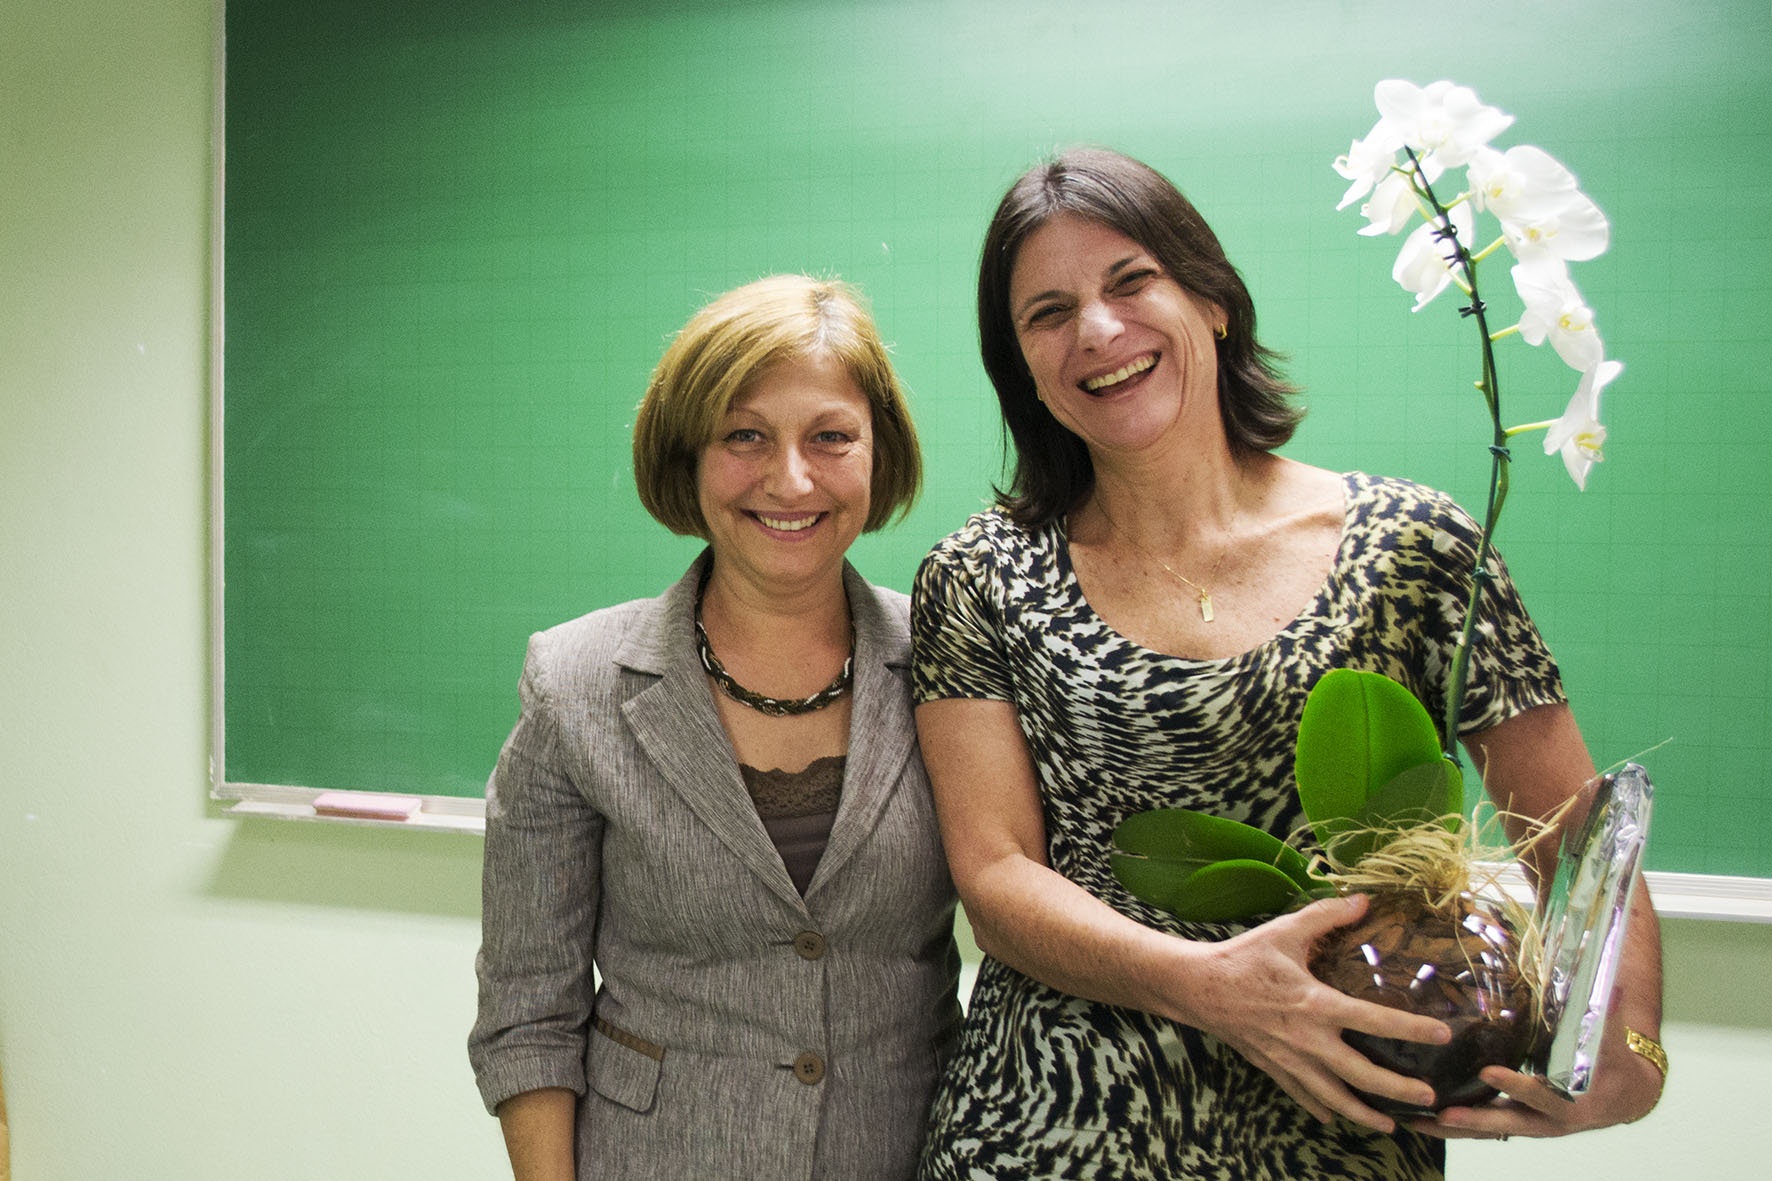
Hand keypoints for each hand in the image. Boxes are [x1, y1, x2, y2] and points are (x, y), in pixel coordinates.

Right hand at [1179, 894, 1452, 1133]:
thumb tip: (1364, 900)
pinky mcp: (1272, 1067)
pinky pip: (1302, 1095)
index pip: (1374, 1021)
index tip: (1442, 1035)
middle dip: (1397, 1089)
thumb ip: (1326, 916)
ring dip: (1364, 1113)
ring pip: (1334, 1096)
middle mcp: (1307, 1040)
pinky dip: (1321, 1107)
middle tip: (1429, 1098)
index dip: (1412, 1029)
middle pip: (1361, 1074)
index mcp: (1316, 1004)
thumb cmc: (1242, 958)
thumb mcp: (1285, 931)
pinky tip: (1335, 1116)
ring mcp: (1289, 1059)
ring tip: (1390, 1126)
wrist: (1196, 987)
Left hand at [1412, 1038, 1664, 1139]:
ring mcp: (1529, 1124)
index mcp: (1572, 1103)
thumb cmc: (1615, 1066)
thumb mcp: (1612, 1043)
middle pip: (1506, 1123)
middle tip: (1441, 1113)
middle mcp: (1547, 1120)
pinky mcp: (1516, 1121)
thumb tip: (1612, 981)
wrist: (1623, 1097)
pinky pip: (1483, 1127)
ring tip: (1415, 1122)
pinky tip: (1422, 1119)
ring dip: (1453, 1128)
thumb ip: (1607, 1015)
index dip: (1516, 1086)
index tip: (1488, 1073)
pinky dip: (1455, 1125)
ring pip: (1488, 1130)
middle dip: (1473, 1120)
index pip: (1540, 1096)